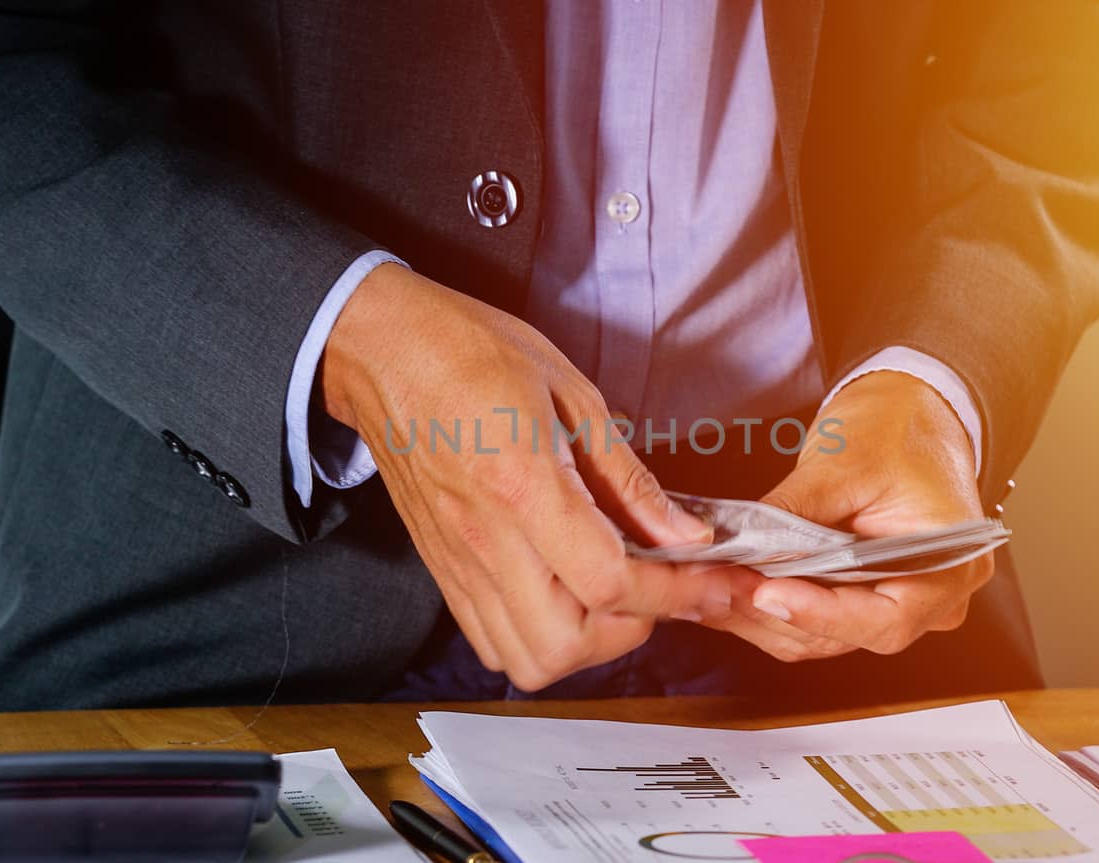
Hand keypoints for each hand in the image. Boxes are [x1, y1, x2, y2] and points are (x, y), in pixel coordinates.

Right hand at [320, 263, 731, 689]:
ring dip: (583, 642)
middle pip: (565, 645)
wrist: (381, 352)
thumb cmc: (470, 353)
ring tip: (610, 592)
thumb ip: (628, 477)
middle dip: (629, 628)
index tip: (716, 580)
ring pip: (526, 659)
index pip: (610, 582)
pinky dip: (539, 637)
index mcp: (522, 485)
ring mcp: (457, 562)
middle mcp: (485, 539)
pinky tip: (565, 592)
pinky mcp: (442, 571)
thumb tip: (685, 535)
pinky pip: (492, 640)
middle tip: (656, 582)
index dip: (677, 592)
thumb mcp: (570, 392)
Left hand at [704, 371, 992, 661]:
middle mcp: (931, 599)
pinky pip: (815, 620)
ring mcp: (897, 602)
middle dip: (773, 614)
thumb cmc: (897, 429)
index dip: (819, 614)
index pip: (884, 617)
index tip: (765, 594)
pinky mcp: (862, 598)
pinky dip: (769, 608)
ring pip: (821, 637)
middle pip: (846, 635)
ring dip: (760, 617)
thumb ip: (796, 514)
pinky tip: (727, 587)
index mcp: (949, 564)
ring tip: (708, 586)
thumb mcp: (845, 463)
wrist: (914, 412)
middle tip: (714, 585)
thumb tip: (741, 550)